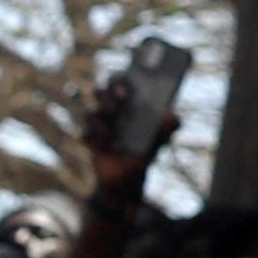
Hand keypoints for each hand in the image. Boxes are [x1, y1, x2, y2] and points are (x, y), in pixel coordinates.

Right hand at [73, 42, 185, 190]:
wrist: (127, 177)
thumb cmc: (145, 150)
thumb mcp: (161, 139)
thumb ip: (169, 126)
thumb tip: (171, 113)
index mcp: (128, 102)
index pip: (120, 81)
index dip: (119, 80)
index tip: (125, 88)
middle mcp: (111, 109)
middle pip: (100, 92)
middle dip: (106, 96)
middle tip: (116, 106)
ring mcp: (98, 124)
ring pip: (91, 114)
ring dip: (99, 120)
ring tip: (109, 131)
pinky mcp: (90, 140)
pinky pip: (86, 135)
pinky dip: (96, 140)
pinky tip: (105, 146)